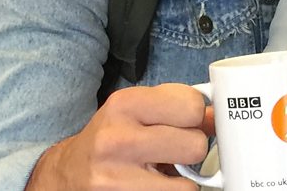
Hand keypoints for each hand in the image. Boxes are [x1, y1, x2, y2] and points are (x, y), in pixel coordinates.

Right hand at [26, 83, 211, 189]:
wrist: (68, 174)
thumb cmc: (111, 138)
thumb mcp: (137, 111)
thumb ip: (177, 109)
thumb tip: (217, 119)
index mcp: (125, 104)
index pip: (192, 106)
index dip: (195, 116)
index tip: (184, 122)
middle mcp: (117, 139)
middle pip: (195, 144)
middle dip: (191, 149)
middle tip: (174, 151)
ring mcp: (116, 177)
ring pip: (188, 184)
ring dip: (183, 180)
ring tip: (163, 171)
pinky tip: (152, 185)